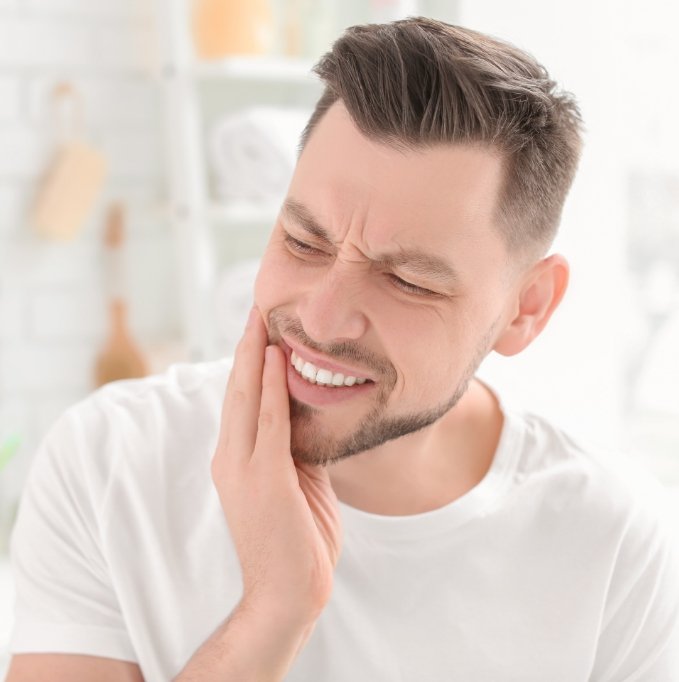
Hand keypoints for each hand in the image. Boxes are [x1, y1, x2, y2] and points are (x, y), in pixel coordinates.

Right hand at [211, 307, 342, 625]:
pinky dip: (270, 387)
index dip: (247, 362)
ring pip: (245, 398)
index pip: (240, 400)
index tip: (259, 329)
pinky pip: (269, 422)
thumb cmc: (298, 538)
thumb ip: (297, 446)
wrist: (287, 593)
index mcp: (237, 459)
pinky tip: (274, 359)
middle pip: (236, 390)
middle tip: (255, 308)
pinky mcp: (262, 478)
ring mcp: (242, 467)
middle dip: (245, 347)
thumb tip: (311, 415)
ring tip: (261, 319)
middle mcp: (231, 457)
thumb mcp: (298, 481)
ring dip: (254, 356)